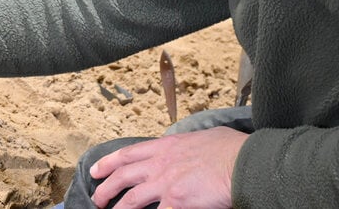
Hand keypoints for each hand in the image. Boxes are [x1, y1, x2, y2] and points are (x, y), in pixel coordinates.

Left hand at [89, 127, 248, 208]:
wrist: (242, 162)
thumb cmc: (230, 149)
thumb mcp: (203, 137)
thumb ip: (189, 144)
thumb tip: (192, 146)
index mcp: (166, 146)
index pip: (129, 154)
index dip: (109, 162)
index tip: (96, 169)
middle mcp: (160, 163)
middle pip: (123, 175)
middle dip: (105, 187)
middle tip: (97, 198)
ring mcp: (165, 183)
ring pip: (131, 199)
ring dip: (117, 208)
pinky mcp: (176, 202)